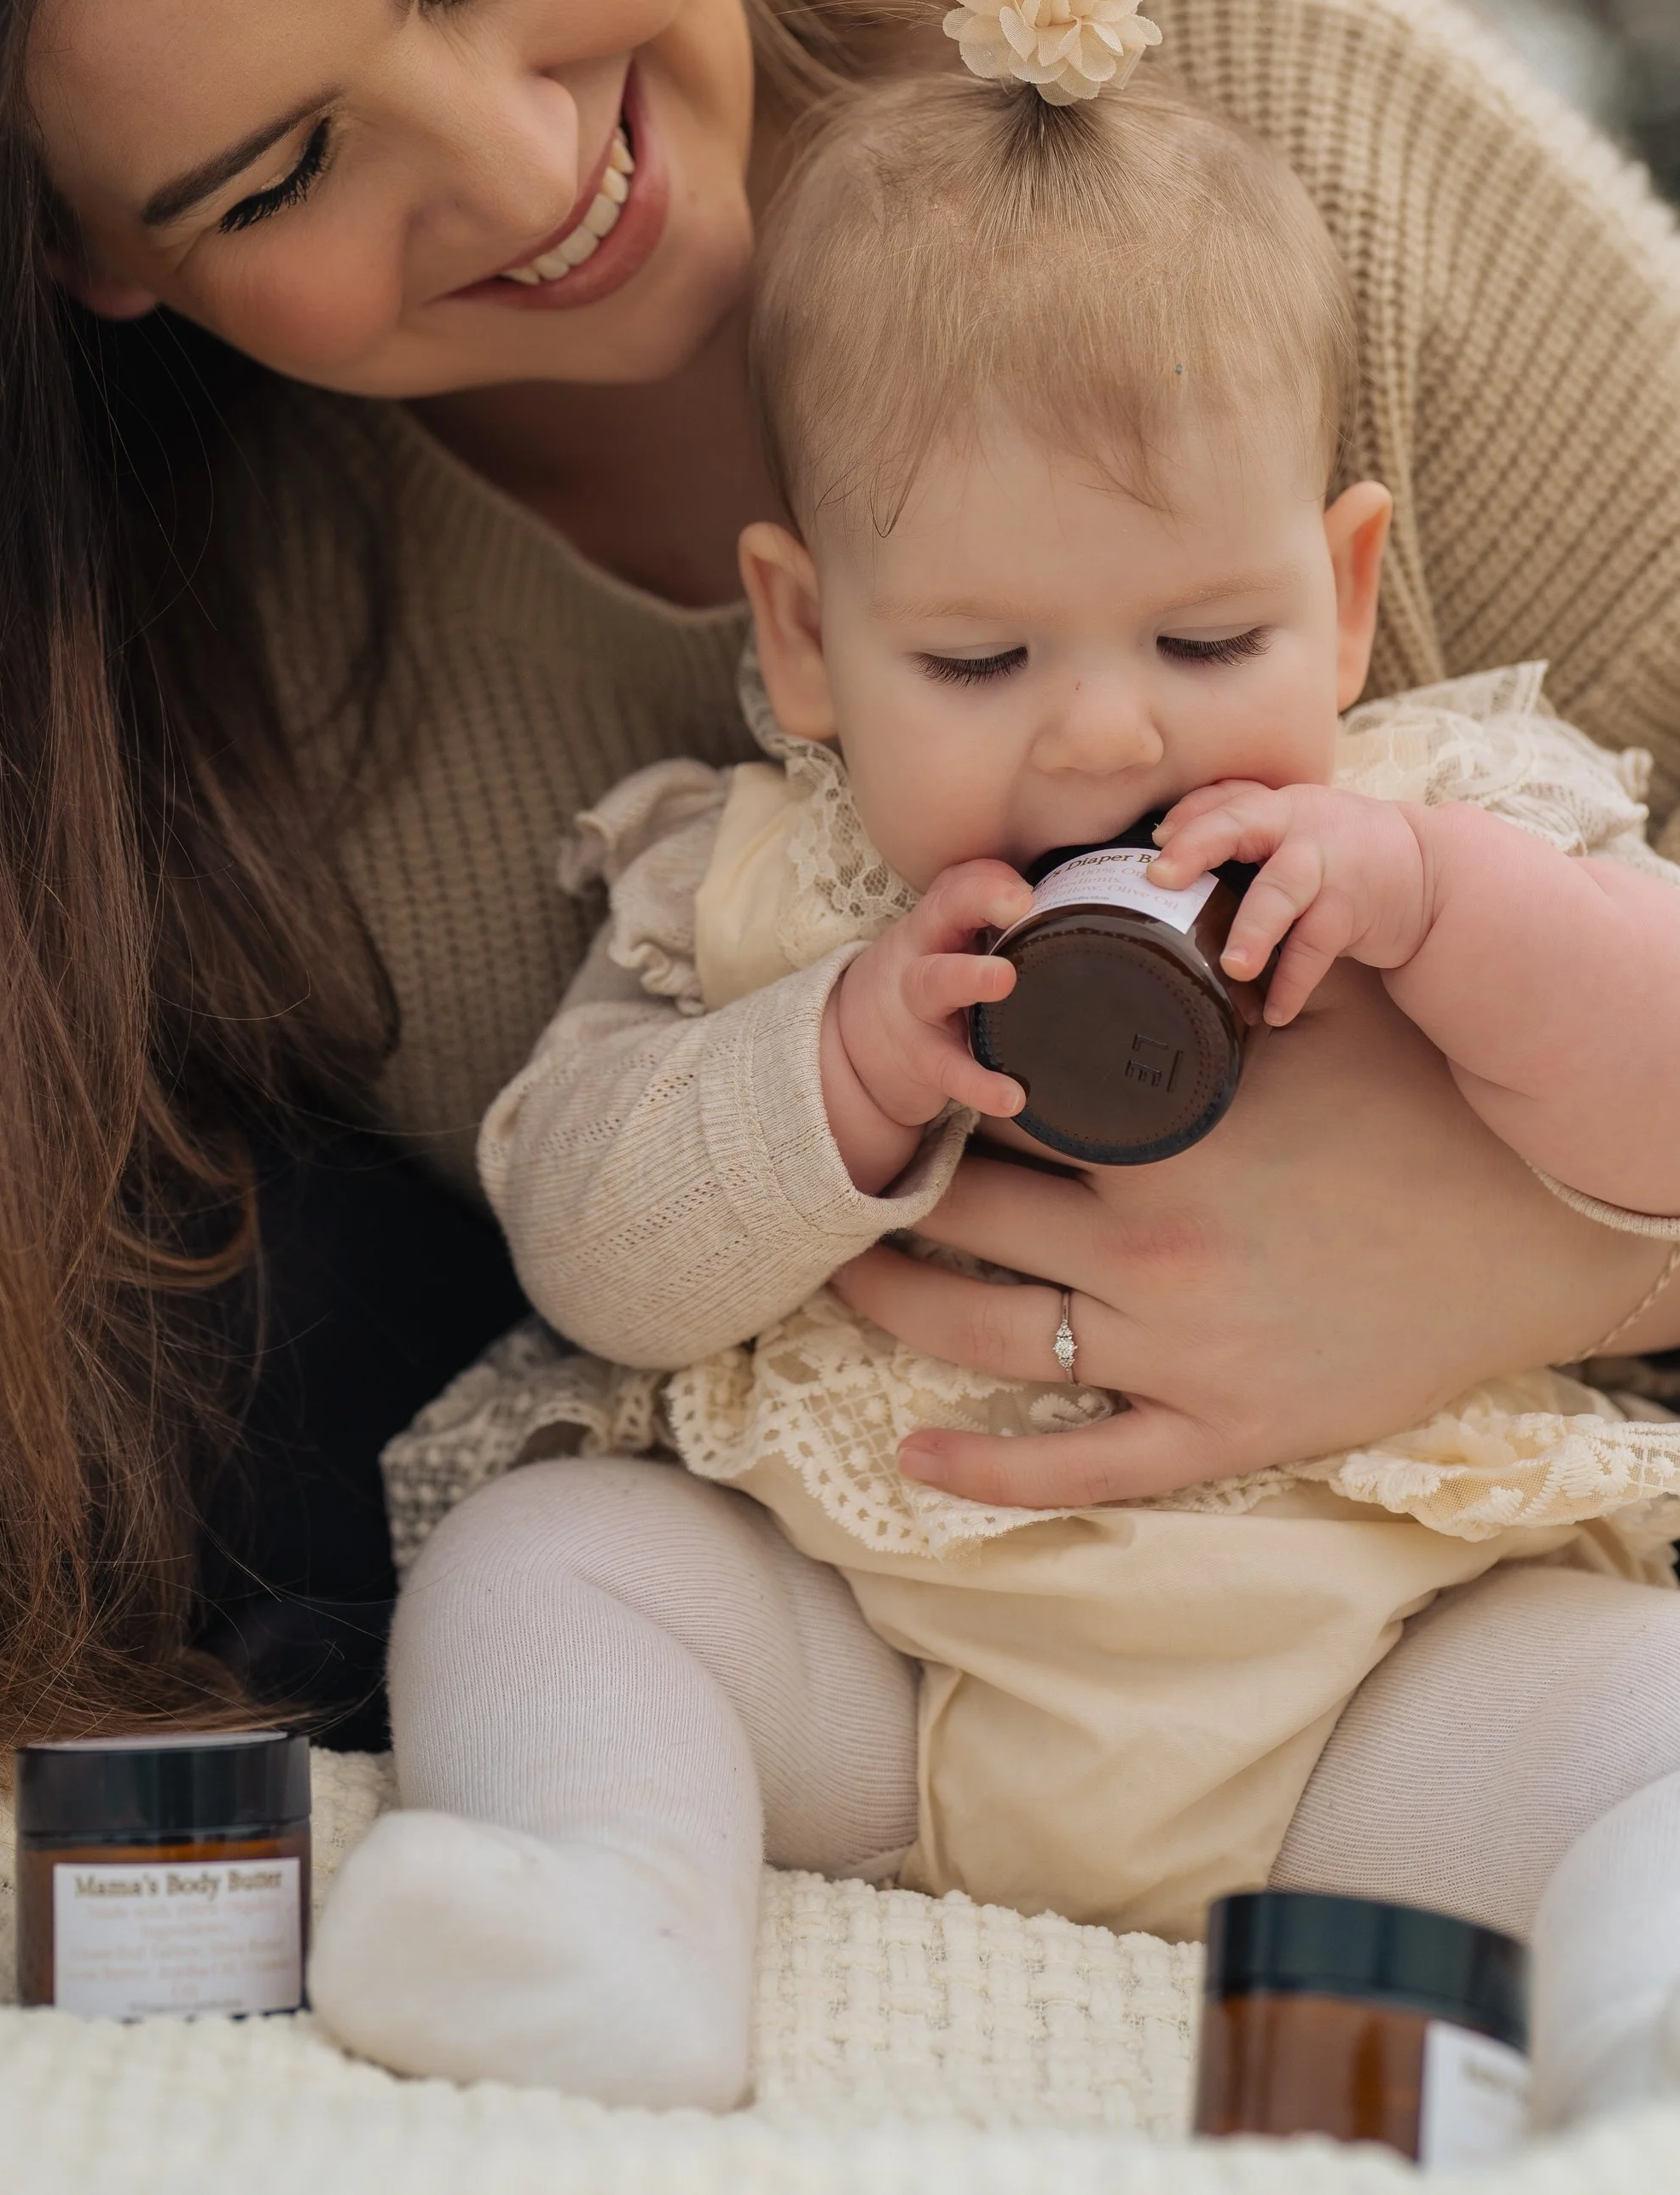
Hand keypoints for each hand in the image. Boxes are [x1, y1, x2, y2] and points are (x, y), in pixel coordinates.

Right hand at [821, 860, 1033, 1191]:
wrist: (862, 1044)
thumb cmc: (933, 982)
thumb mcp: (953, 947)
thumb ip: (1006, 925)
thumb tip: (1100, 902)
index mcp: (940, 921)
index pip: (960, 882)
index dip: (988, 880)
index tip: (1026, 889)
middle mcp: (923, 951)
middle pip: (939, 913)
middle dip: (977, 900)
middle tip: (1021, 905)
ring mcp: (917, 1005)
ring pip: (934, 983)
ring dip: (968, 975)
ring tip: (1004, 979)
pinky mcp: (923, 1058)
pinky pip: (950, 1070)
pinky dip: (980, 1084)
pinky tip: (1012, 1096)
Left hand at [828, 962, 1679, 1504]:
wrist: (1534, 1242)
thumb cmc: (1424, 1116)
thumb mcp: (1315, 1022)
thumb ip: (1209, 977)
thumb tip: (1132, 908)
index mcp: (1165, 1144)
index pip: (1006, 1109)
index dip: (946, 1087)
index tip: (904, 1070)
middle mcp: (1150, 1255)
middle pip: (971, 1215)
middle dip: (899, 1187)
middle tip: (848, 1167)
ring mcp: (1178, 1356)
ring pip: (989, 1335)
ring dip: (898, 1303)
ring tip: (842, 1275)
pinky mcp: (1217, 1435)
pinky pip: (1076, 1465)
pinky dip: (986, 1469)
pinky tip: (914, 1455)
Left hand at [1150, 780, 1432, 1023]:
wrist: (1425, 871)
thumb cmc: (1339, 847)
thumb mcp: (1293, 824)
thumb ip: (1238, 825)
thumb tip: (1161, 841)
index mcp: (1277, 804)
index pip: (1226, 798)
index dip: (1188, 817)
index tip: (1153, 840)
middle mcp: (1299, 827)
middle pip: (1245, 827)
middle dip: (1201, 847)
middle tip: (1162, 879)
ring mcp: (1328, 869)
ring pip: (1283, 892)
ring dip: (1254, 929)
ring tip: (1232, 966)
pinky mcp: (1351, 911)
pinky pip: (1315, 949)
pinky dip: (1293, 983)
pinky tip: (1274, 1011)